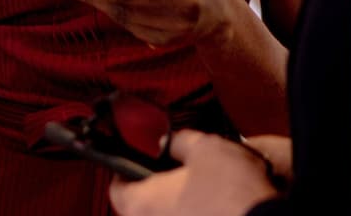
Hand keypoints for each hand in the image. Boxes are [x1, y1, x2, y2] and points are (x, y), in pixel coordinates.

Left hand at [108, 130, 279, 215]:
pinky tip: (216, 206)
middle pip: (143, 206)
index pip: (117, 188)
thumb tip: (171, 141)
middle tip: (171, 172)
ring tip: (201, 189)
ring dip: (179, 205)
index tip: (130, 162)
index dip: (123, 171)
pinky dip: (199, 214)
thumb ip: (180, 141)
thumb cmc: (233, 195)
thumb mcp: (206, 148)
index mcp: (142, 204)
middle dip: (156, 189)